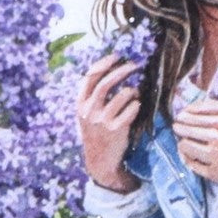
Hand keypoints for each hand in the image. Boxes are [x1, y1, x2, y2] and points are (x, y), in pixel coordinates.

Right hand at [77, 53, 140, 192]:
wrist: (100, 160)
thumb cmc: (96, 133)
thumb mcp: (86, 114)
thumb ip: (92, 95)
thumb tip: (108, 70)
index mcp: (80, 104)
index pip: (90, 76)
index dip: (104, 63)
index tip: (116, 56)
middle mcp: (89, 111)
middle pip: (106, 83)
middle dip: (122, 70)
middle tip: (134, 65)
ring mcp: (102, 121)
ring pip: (122, 95)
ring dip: (132, 90)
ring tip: (134, 93)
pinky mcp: (116, 130)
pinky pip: (132, 109)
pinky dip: (136, 104)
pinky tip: (135, 107)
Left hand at [173, 101, 217, 182]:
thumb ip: (214, 106)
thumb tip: (189, 108)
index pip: (191, 117)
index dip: (182, 117)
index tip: (180, 118)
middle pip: (186, 131)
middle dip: (179, 128)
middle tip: (178, 128)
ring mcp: (216, 158)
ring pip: (186, 147)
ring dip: (182, 143)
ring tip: (184, 142)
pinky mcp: (216, 174)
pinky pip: (193, 165)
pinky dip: (188, 159)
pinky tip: (190, 155)